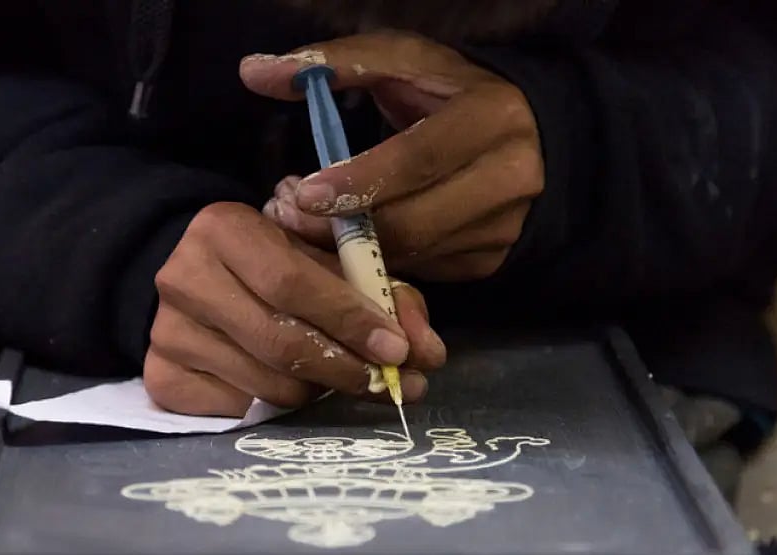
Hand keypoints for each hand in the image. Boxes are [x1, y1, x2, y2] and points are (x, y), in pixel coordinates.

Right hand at [144, 202, 446, 417]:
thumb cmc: (273, 263)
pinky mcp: (159, 377)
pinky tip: (292, 387)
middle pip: (279, 342)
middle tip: (388, 383)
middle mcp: (184, 278)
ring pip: (265, 385)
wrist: (196, 279)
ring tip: (341, 380)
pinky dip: (277, 407)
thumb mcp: (324, 258)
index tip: (398, 350)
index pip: (292, 283)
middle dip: (346, 368)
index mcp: (224, 229)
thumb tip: (428, 351)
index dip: (349, 321)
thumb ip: (380, 292)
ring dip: (318, 392)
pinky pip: (238, 410)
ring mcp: (166, 332)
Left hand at [241, 32, 543, 281]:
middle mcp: (511, 177)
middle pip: (415, 222)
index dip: (359, 181)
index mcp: (491, 117)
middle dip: (344, 229)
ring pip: (414, 255)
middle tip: (286, 217)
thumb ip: (332, 64)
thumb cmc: (445, 92)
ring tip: (302, 227)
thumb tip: (254, 71)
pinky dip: (376, 263)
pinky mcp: (490, 259)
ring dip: (351, 251)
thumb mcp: (400, 61)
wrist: (522, 132)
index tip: (304, 194)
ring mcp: (504, 226)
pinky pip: (422, 272)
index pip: (420, 159)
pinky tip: (342, 244)